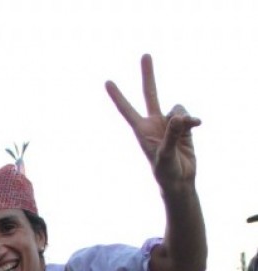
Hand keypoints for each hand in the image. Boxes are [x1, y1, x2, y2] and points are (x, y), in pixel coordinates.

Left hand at [106, 54, 199, 189]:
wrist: (179, 181)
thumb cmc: (165, 173)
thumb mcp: (166, 156)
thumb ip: (171, 136)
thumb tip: (178, 117)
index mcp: (141, 131)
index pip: (127, 110)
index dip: (118, 96)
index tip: (107, 82)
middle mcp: (153, 123)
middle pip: (150, 94)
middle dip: (149, 75)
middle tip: (146, 54)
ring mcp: (168, 124)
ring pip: (177, 108)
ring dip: (184, 118)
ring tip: (185, 132)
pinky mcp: (182, 126)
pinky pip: (188, 115)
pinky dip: (193, 120)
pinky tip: (197, 127)